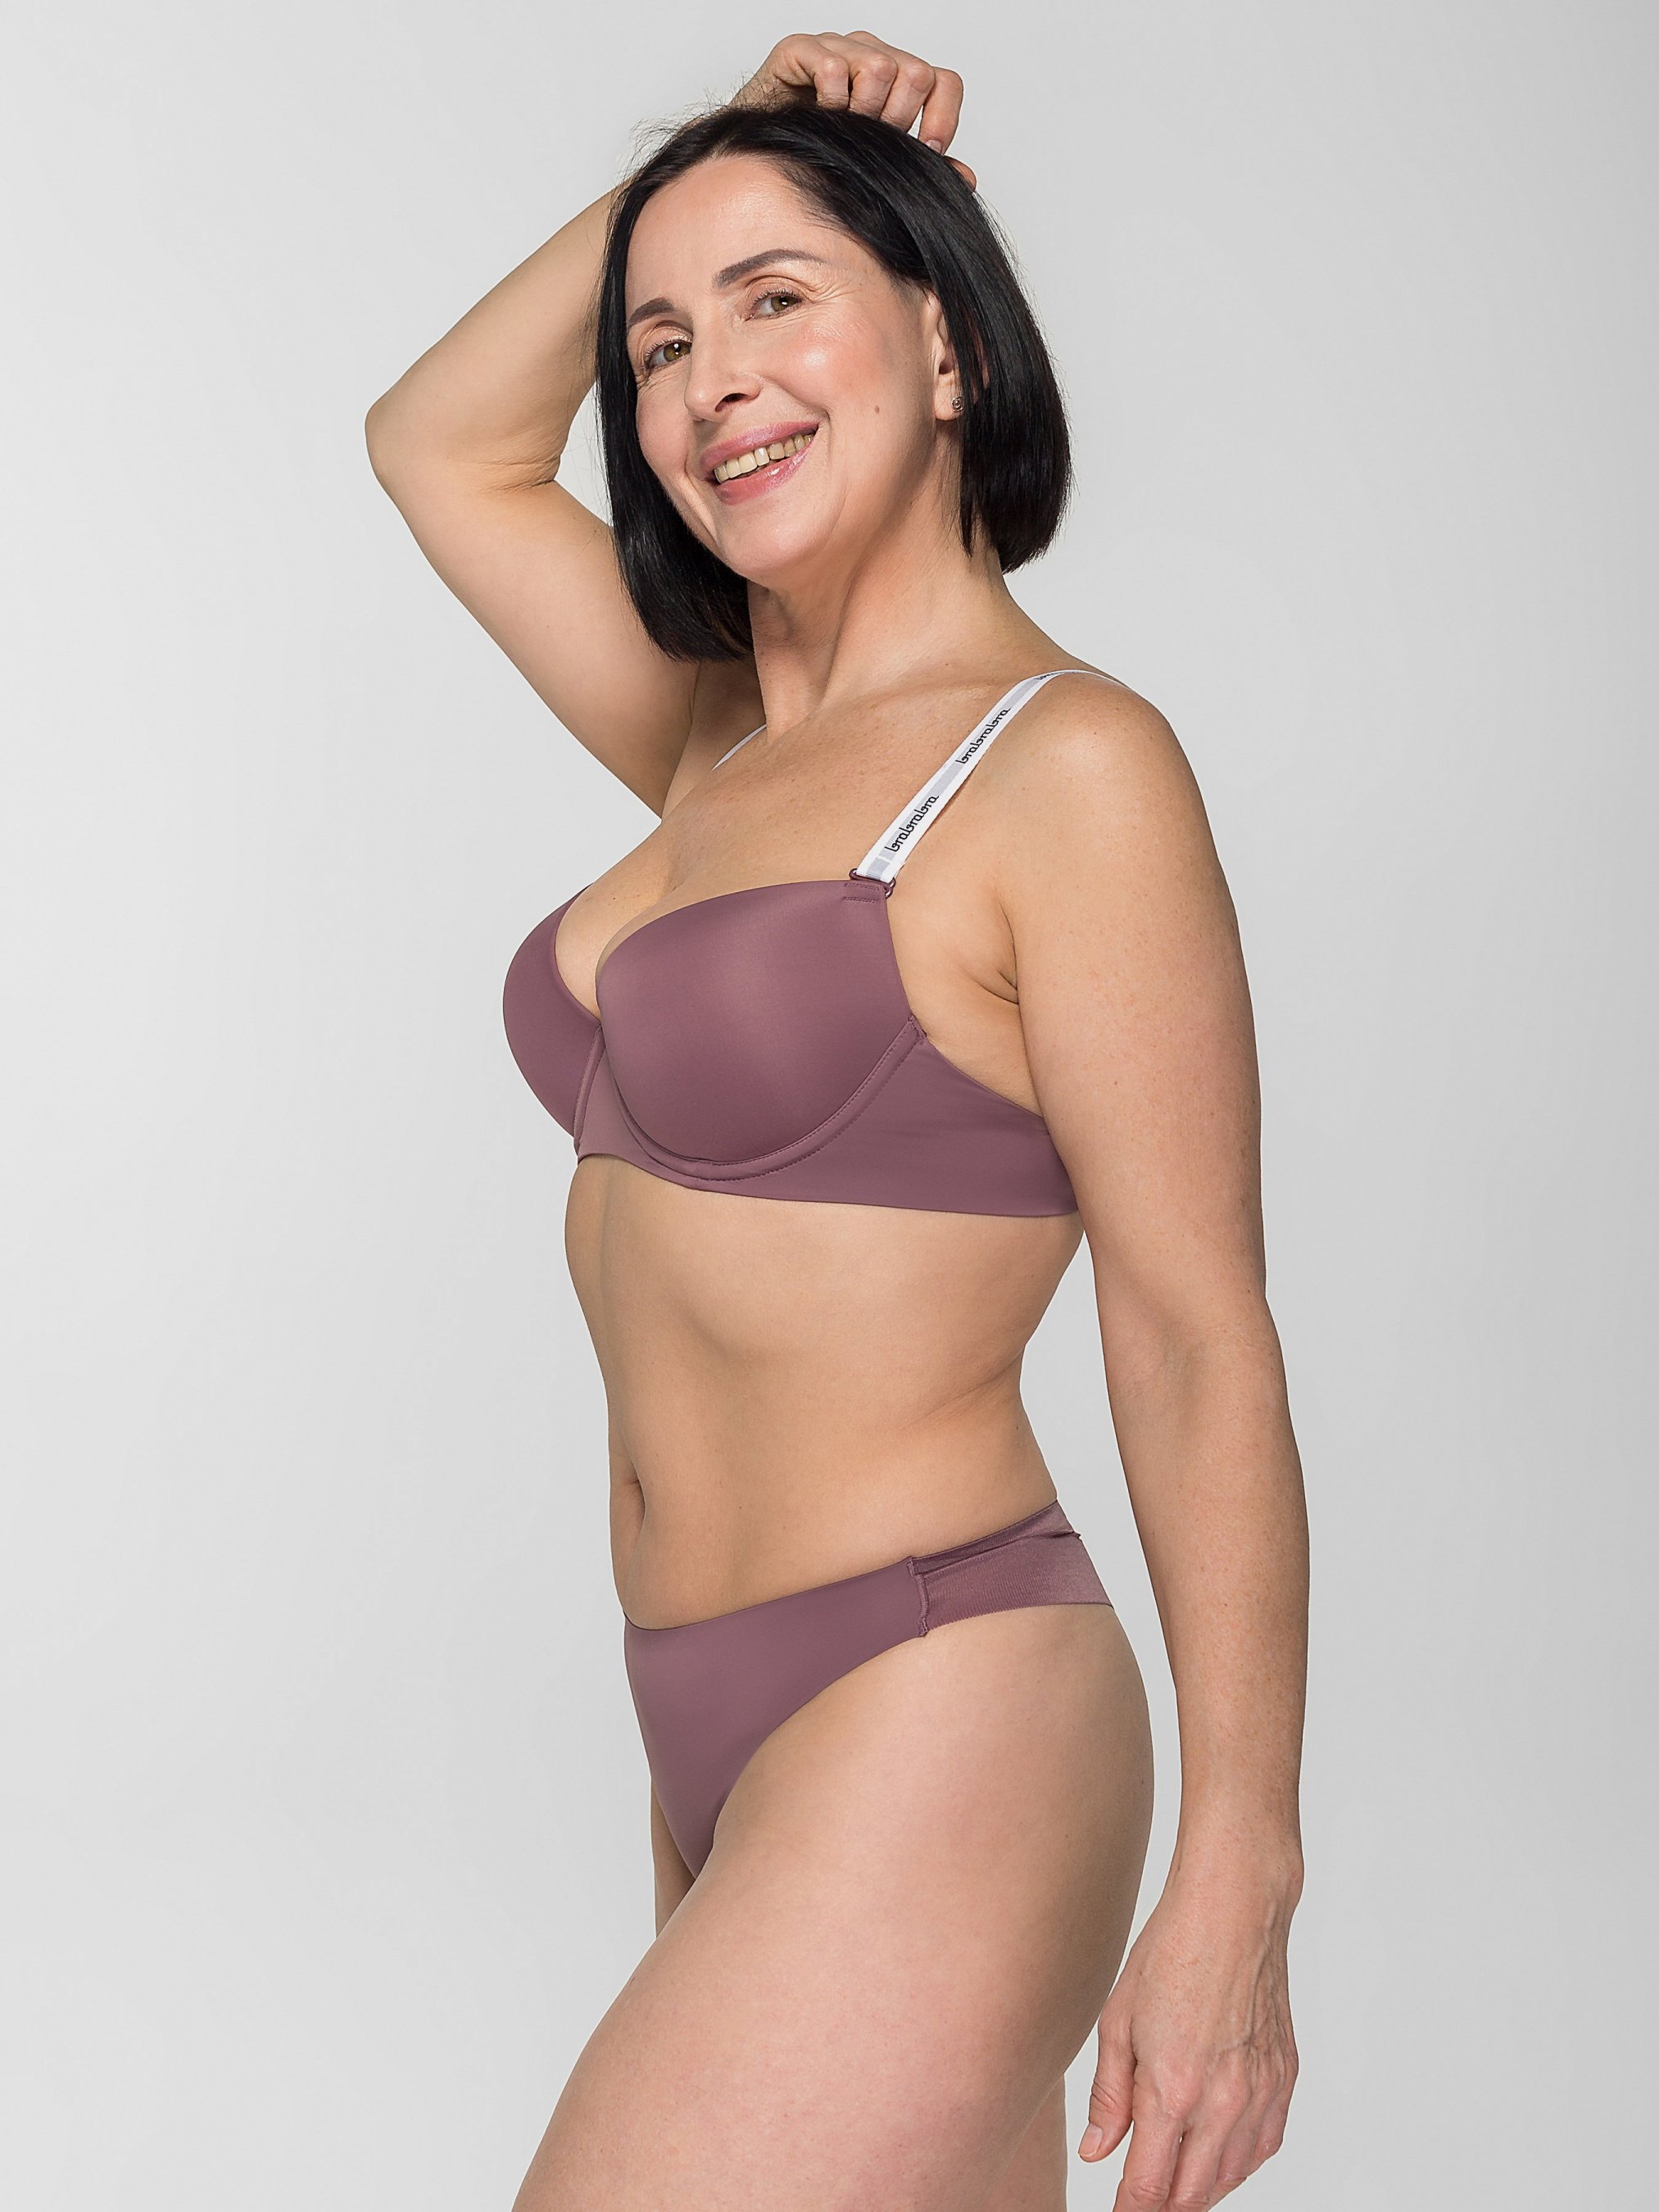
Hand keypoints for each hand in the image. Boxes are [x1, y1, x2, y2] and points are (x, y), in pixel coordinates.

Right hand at [731, 30, 976, 191]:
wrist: (755, 157)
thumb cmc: (817, 157)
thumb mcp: (877, 167)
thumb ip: (918, 169)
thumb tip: (966, 179)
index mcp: (895, 80)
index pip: (943, 82)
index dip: (942, 118)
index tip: (925, 150)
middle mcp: (871, 54)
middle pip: (916, 73)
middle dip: (897, 119)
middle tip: (868, 138)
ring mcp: (836, 47)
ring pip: (880, 67)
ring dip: (861, 110)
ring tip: (839, 127)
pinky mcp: (799, 48)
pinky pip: (832, 66)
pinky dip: (828, 100)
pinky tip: (816, 116)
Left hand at [1080, 1870, 1299, 2207]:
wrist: (1234, 1910)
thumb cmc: (1170, 1953)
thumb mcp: (1117, 2021)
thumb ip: (1109, 2096)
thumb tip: (1097, 2153)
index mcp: (1172, 2089)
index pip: (1149, 2187)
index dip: (1130, 2210)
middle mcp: (1222, 2103)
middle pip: (1192, 2195)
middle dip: (1163, 2205)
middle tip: (1141, 2199)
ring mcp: (1260, 2094)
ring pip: (1231, 2178)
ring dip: (1200, 2188)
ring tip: (1173, 2178)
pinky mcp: (1284, 2080)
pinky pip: (1263, 2147)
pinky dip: (1237, 2161)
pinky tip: (1217, 2152)